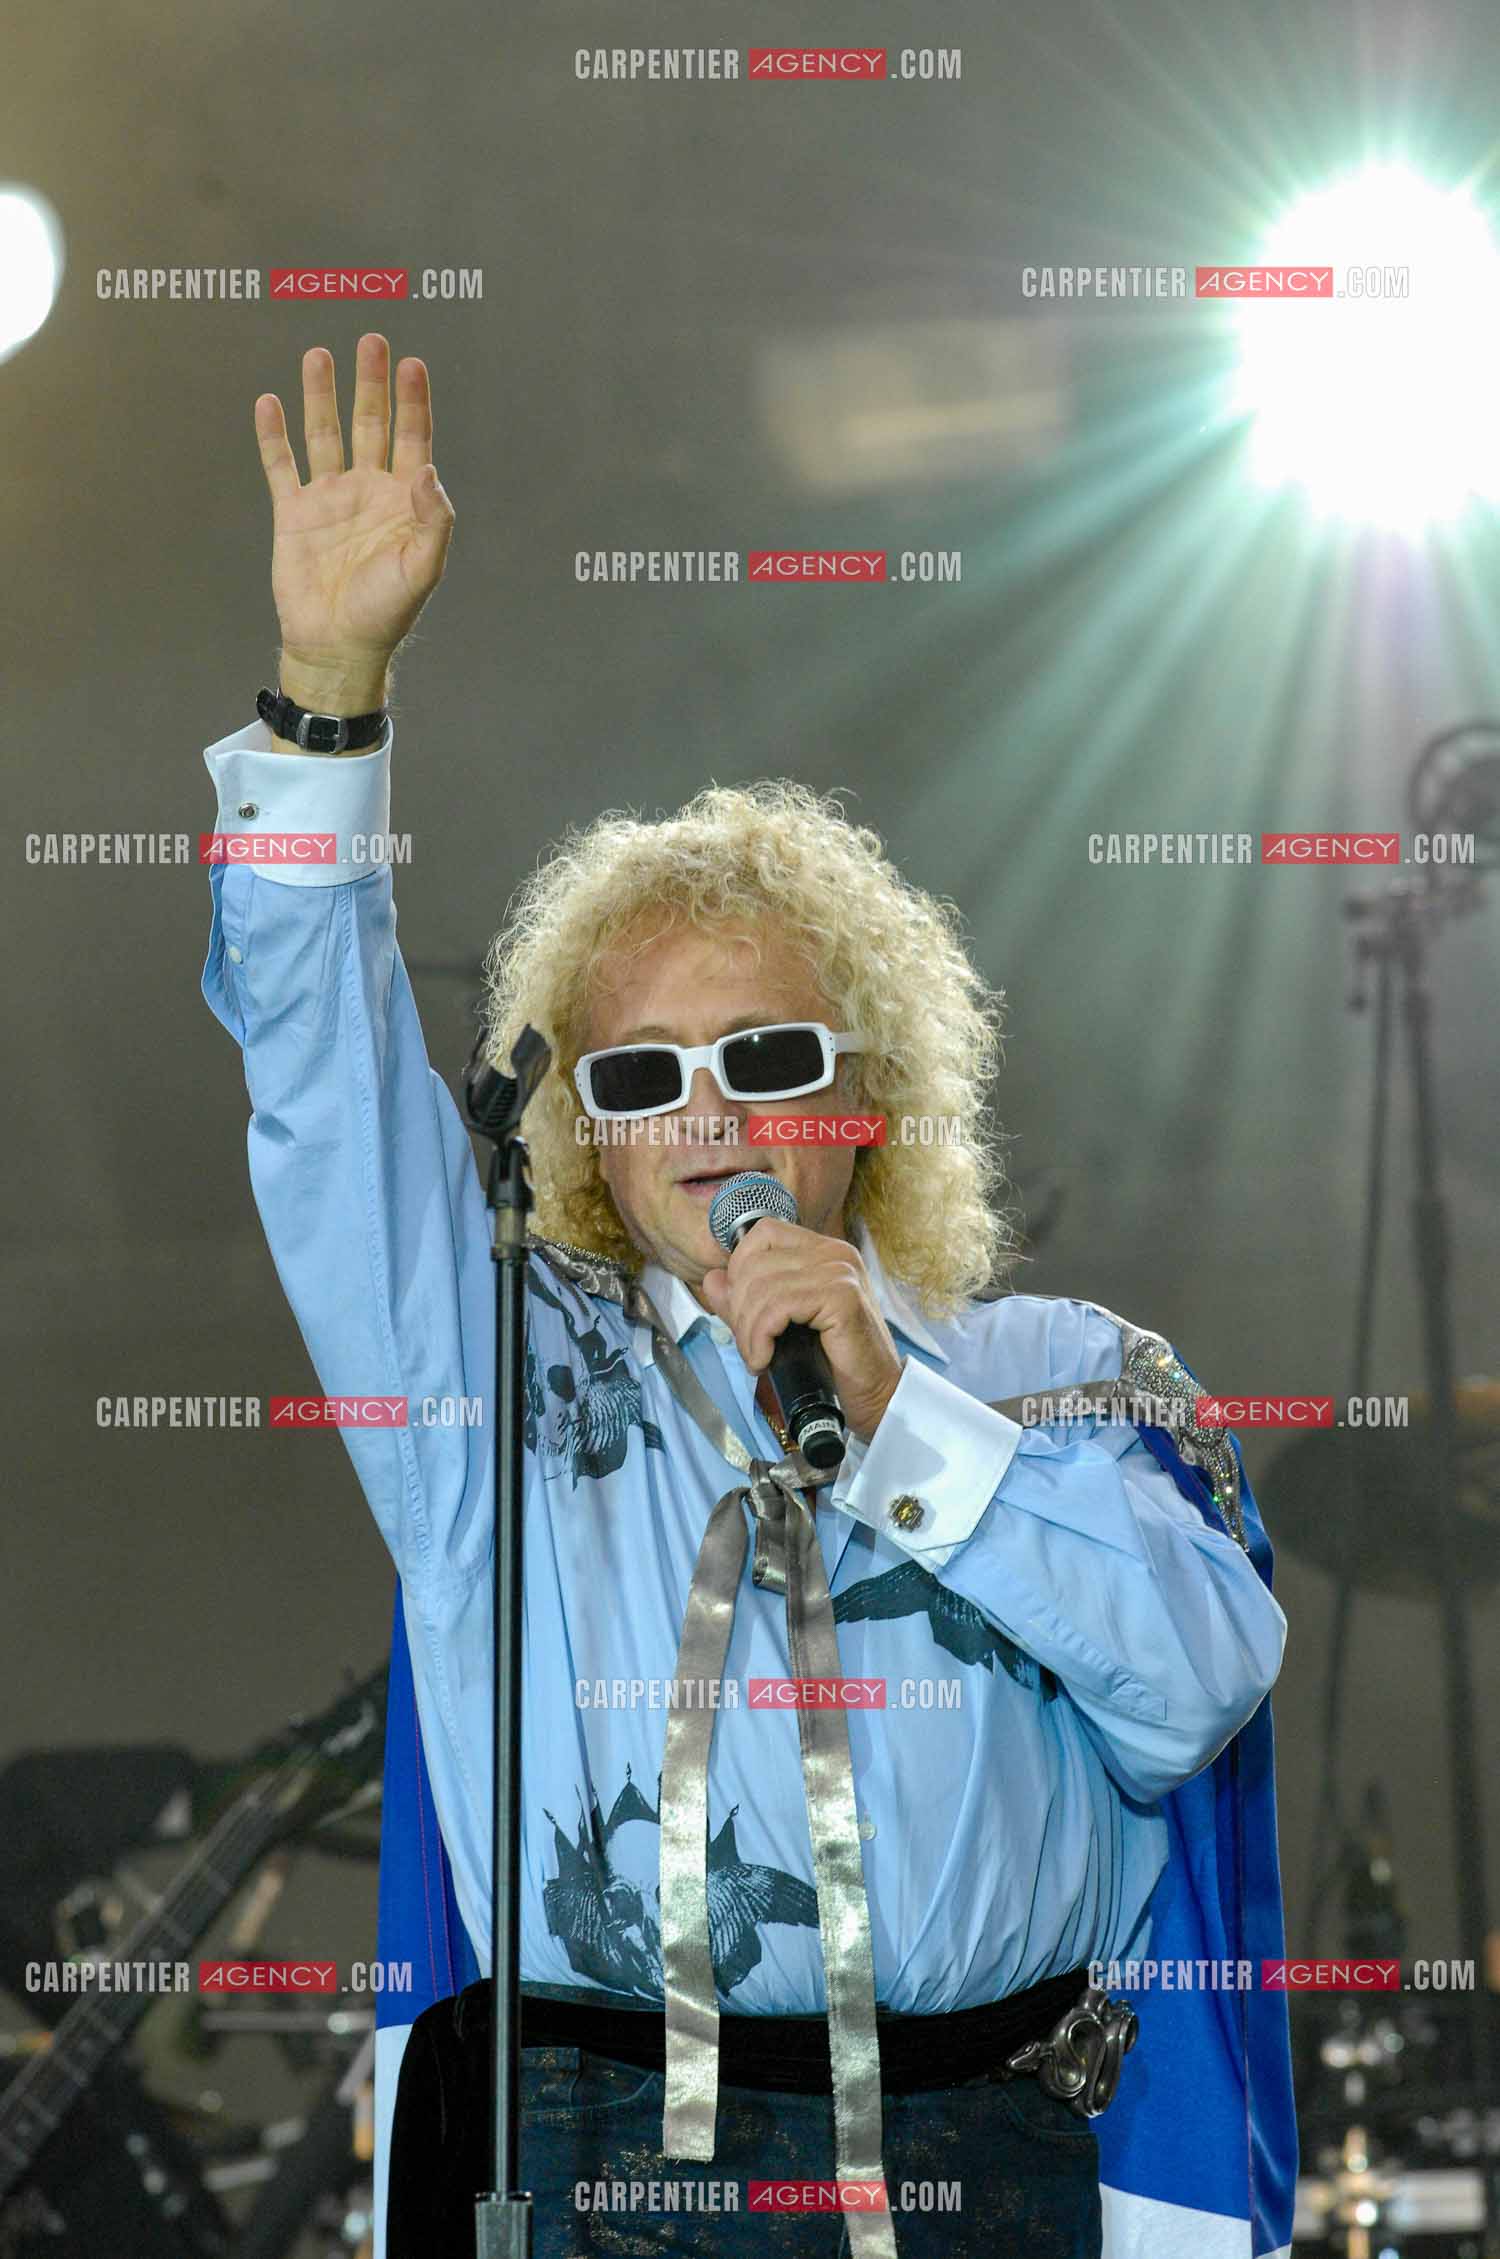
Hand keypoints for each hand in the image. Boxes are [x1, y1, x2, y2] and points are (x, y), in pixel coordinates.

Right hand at [254, 333, 454, 698]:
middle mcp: (367, 491)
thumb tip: (427, 469)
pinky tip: (271, 403)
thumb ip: (433, 519)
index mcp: (403, 501)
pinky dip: (274, 436)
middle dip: (371, 384)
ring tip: (319, 354)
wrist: (336, 646)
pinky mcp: (293, 514)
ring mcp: (329, 499)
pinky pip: (281, 466)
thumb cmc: (385, 613)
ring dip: (322, 396)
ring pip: (325, 434)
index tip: (412, 363)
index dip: (413, 402)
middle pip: (370, 424)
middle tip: (371, 340)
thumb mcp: (422, 569)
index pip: (411, 438)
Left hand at [698, 1222, 904, 1444]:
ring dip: (748, 1330)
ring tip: (757, 1357)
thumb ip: (746, 1300)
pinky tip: (764, 1359)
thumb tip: (711, 1279)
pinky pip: (779, 1307)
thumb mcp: (781, 1325)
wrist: (876, 1394)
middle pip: (756, 1262)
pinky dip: (761, 1337)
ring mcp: (841, 1272)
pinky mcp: (842, 1297)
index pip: (763, 1233)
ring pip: (763, 1287)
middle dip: (739, 1310)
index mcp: (822, 1251)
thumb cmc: (832, 1361)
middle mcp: (834, 1253)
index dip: (739, 1268)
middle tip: (749, 1346)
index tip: (742, 1311)